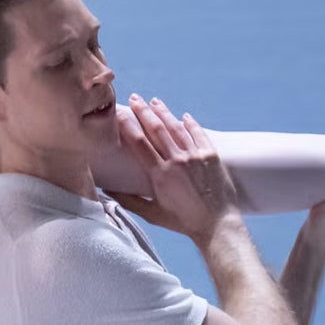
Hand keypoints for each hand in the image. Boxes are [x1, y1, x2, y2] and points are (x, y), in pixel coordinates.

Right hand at [108, 95, 245, 239]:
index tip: (119, 113)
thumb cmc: (183, 222)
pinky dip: (190, 123)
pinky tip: (184, 116)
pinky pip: (198, 134)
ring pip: (176, 127)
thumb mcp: (152, 214)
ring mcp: (195, 156)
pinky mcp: (211, 156)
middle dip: (143, 111)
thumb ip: (128, 201)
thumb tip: (107, 192)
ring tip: (154, 101)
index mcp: (160, 174)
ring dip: (164, 112)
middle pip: (156, 129)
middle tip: (134, 98)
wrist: (217, 225)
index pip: (139, 143)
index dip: (128, 125)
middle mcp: (177, 161)